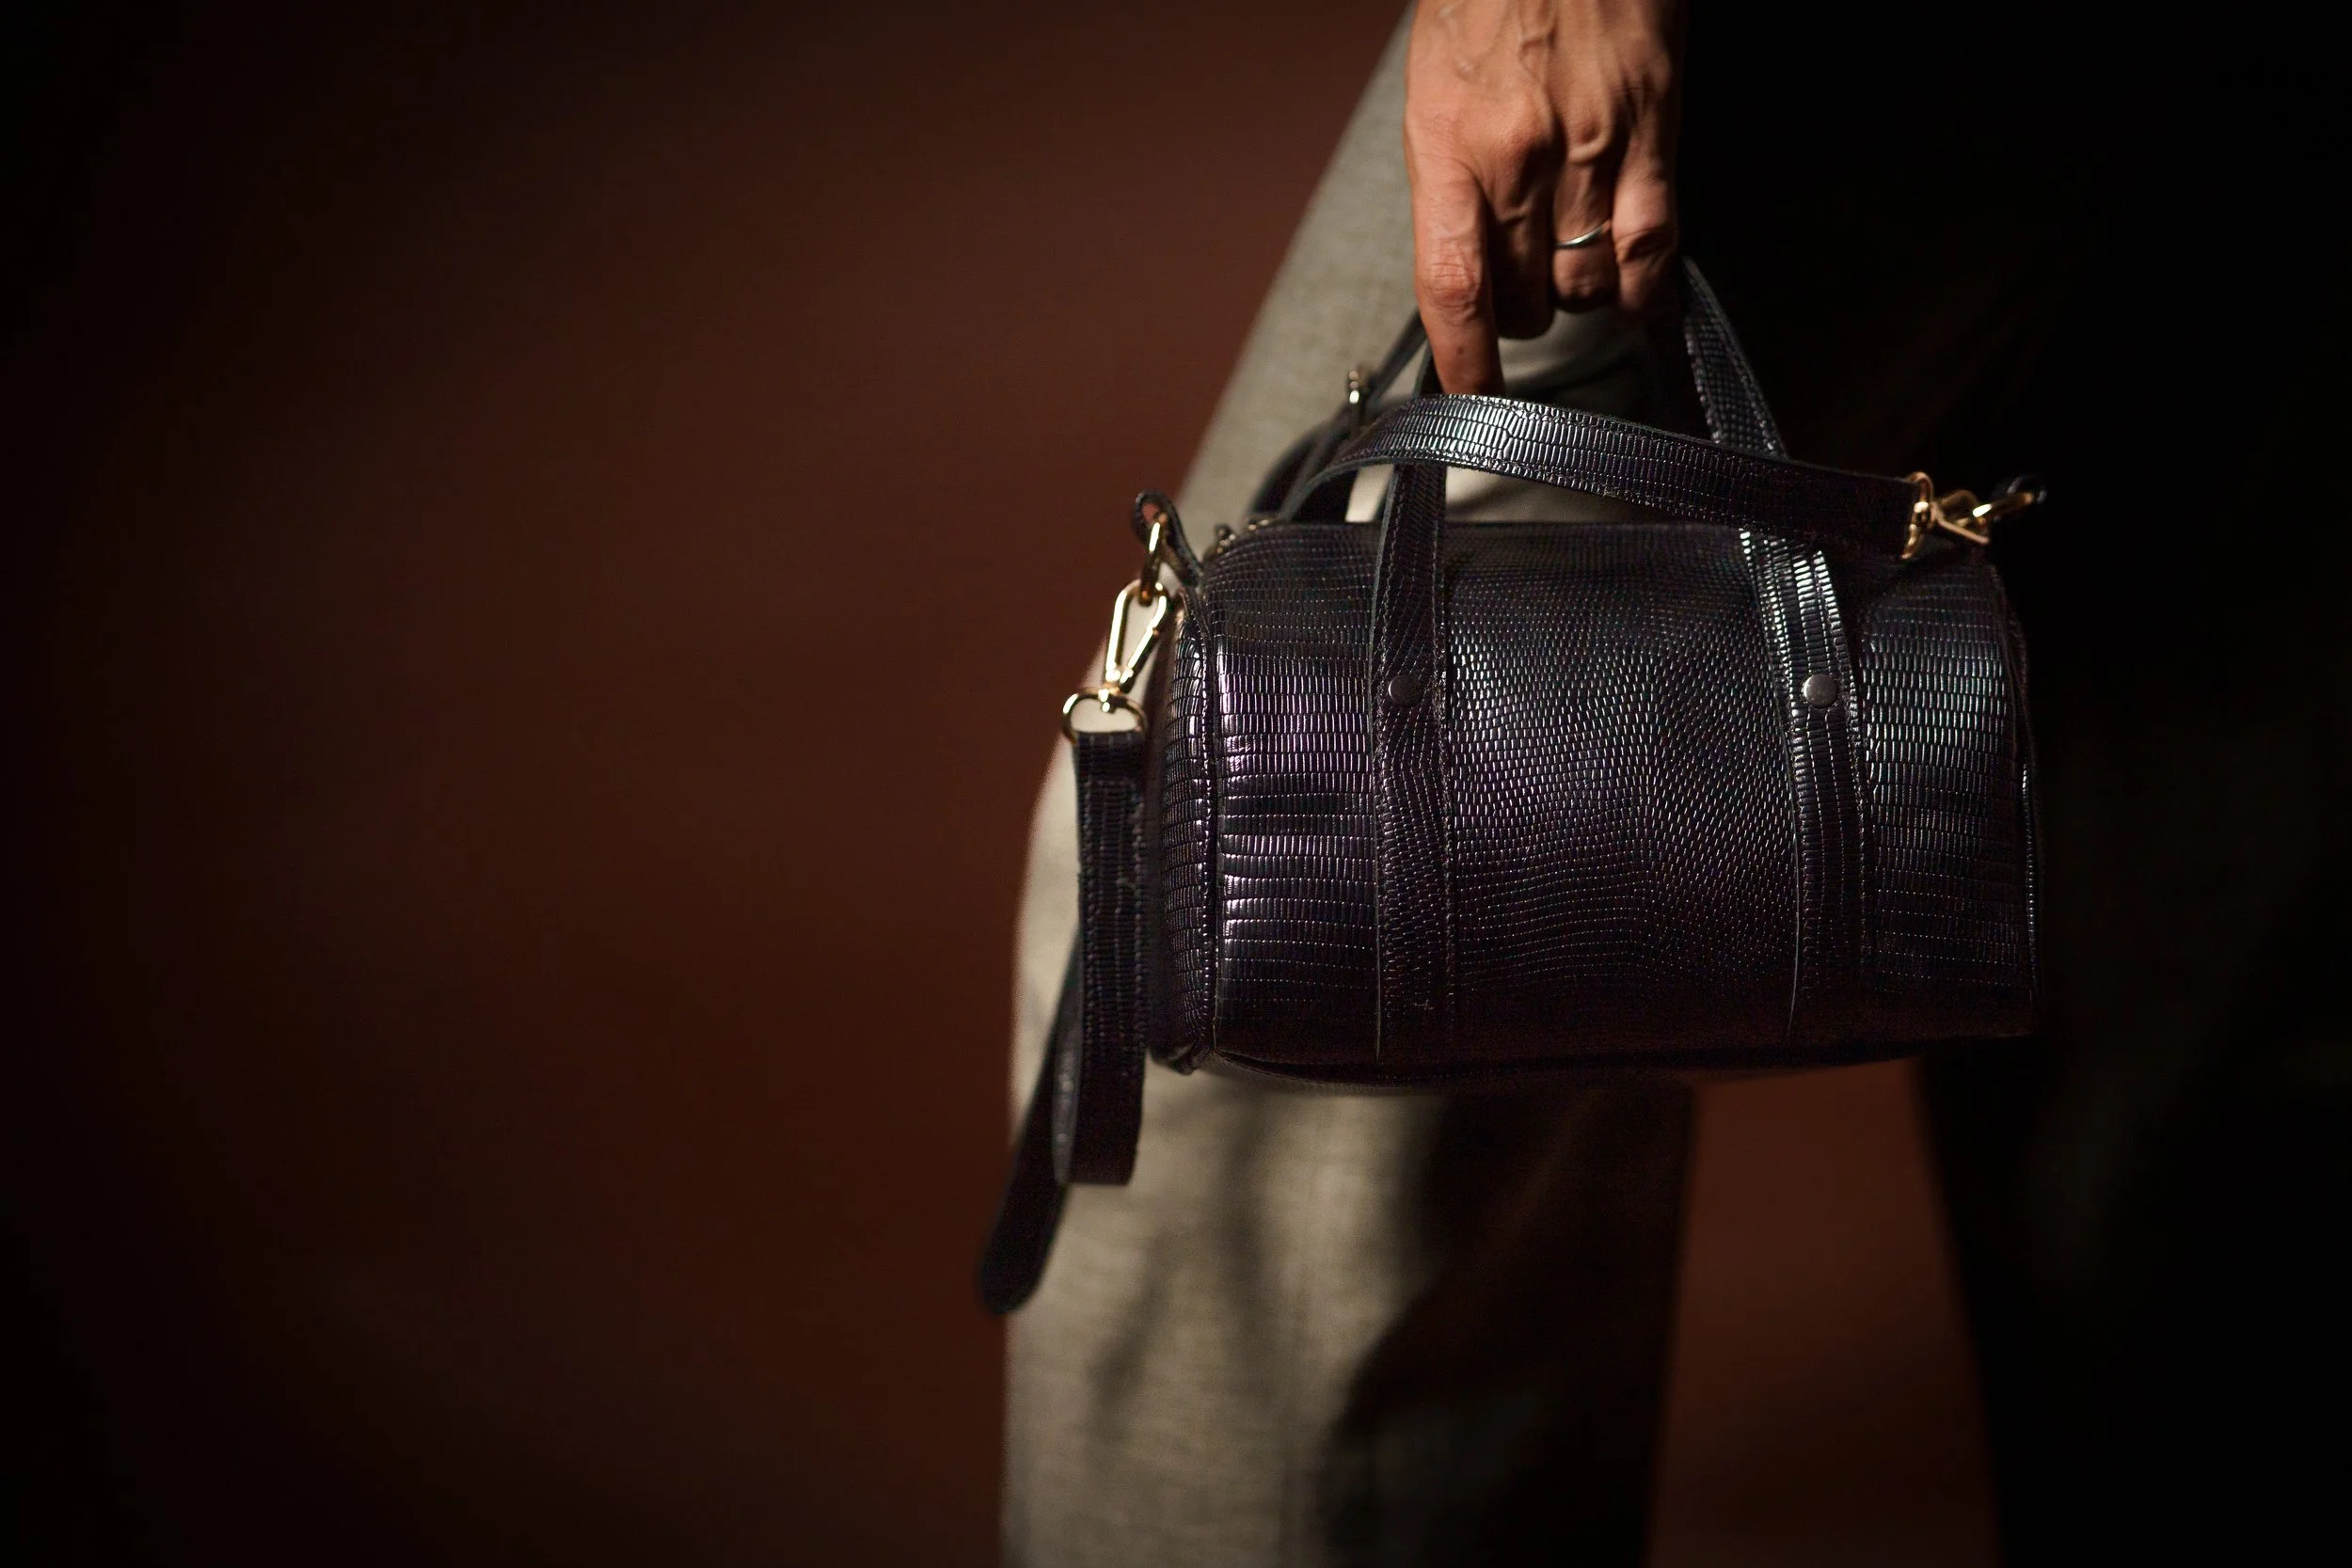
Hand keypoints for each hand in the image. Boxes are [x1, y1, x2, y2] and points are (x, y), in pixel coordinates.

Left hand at [1404, 0, 1683, 392]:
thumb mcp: (1433, 87)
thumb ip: (1448, 181)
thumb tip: (1463, 268)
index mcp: (1447, 145)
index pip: (1452, 290)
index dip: (1464, 363)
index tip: (1467, 402)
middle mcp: (1517, 156)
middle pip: (1523, 299)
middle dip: (1520, 316)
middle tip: (1522, 291)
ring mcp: (1592, 145)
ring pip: (1587, 283)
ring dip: (1579, 296)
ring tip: (1573, 264)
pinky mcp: (1654, 129)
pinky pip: (1654, 243)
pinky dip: (1645, 286)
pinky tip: (1639, 294)